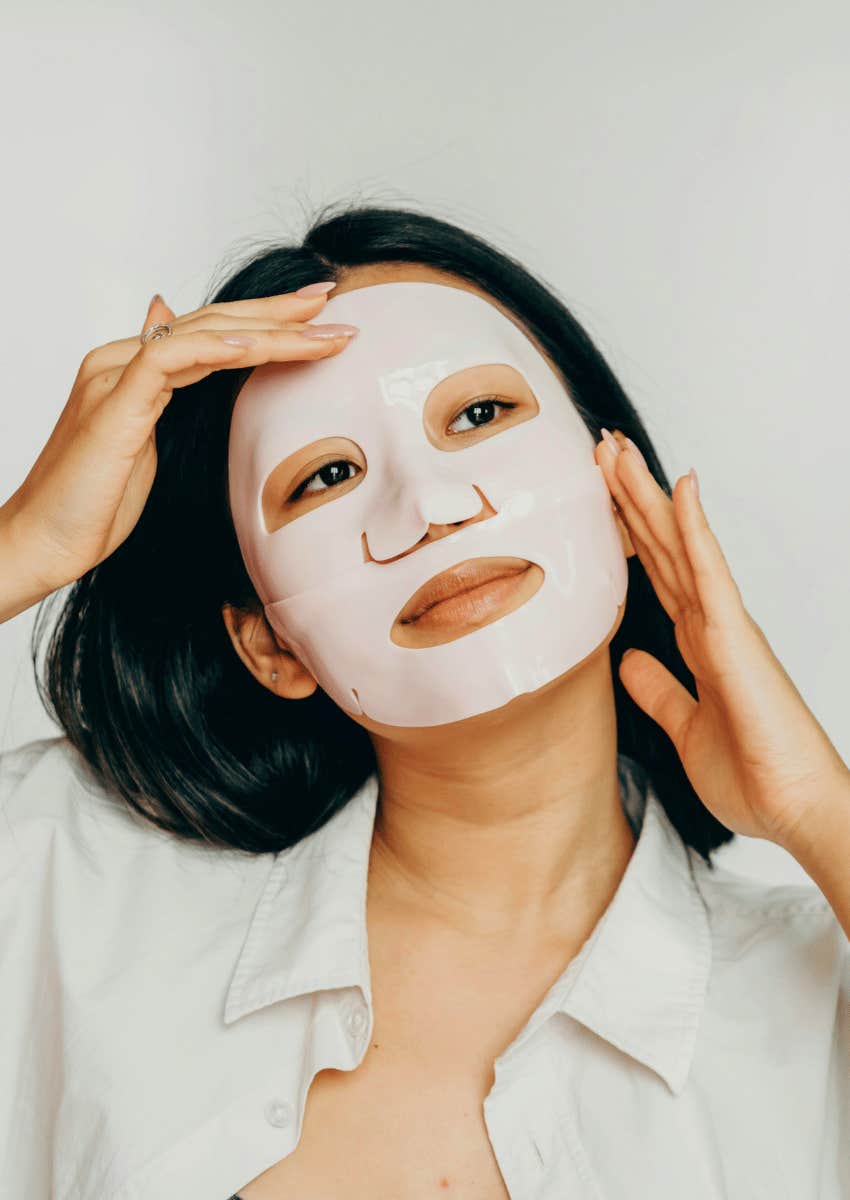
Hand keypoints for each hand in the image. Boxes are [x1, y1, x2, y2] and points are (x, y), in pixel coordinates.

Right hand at [0, 284, 355, 611]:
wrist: (43, 543)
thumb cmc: (93, 505)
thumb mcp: (146, 446)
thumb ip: (167, 397)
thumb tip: (186, 352)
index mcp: (131, 370)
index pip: (209, 331)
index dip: (265, 320)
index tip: (319, 319)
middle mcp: (120, 361)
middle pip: (213, 322)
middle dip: (279, 312)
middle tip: (333, 303)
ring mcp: (114, 378)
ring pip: (203, 334)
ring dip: (270, 331)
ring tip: (324, 331)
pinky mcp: (112, 404)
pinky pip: (170, 361)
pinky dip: (216, 348)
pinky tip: (258, 345)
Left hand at [595, 429, 848, 850]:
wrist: (797, 811)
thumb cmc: (754, 775)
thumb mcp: (683, 727)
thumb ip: (658, 690)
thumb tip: (626, 659)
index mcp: (699, 643)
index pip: (656, 572)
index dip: (628, 531)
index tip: (602, 492)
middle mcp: (712, 623)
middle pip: (661, 546)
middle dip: (630, 497)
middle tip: (601, 448)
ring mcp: (725, 625)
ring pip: (678, 544)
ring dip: (647, 496)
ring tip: (617, 450)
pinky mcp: (737, 637)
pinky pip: (710, 570)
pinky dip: (693, 527)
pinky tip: (679, 486)